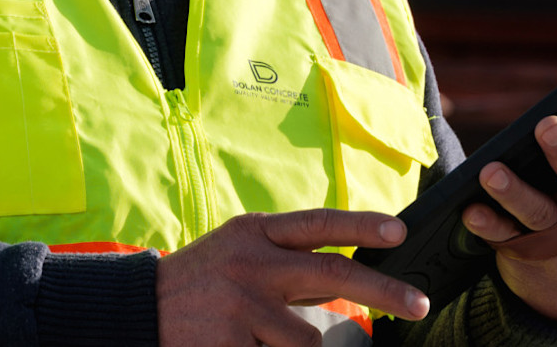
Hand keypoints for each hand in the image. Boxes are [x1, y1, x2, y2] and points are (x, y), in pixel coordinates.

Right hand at [157, 208, 429, 346]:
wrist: (138, 309)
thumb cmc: (201, 282)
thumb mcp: (240, 253)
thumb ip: (289, 261)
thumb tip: (349, 274)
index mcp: (256, 233)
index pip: (319, 223)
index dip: (362, 225)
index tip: (401, 230)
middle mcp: (251, 263)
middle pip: (332, 273)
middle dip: (383, 290)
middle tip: (418, 304)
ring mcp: (241, 306)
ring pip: (308, 339)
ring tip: (271, 340)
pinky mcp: (229, 344)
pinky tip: (244, 346)